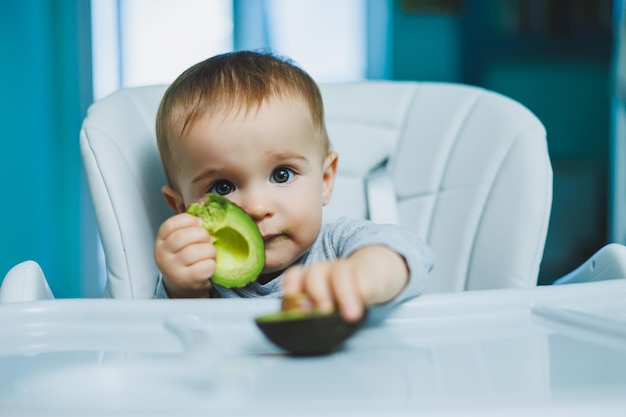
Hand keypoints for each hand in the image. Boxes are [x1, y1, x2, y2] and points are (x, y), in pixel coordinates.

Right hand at [154, 213, 216, 297]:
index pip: (170, 225)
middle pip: (183, 237)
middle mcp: (163, 255)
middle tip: (208, 239)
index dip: (187, 220)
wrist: (183, 284)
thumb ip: (187, 229)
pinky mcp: (186, 280)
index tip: (199, 222)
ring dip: (209, 250)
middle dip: (201, 235)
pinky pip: (205, 266)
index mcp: (161, 241)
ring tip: (210, 252)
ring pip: (195, 252)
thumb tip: (206, 213)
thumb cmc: (185, 259)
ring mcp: (173, 269)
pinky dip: (212, 263)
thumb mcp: (180, 243)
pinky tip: (209, 264)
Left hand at [281, 246, 408, 321]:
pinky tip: (365, 305)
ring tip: (350, 315)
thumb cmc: (338, 298)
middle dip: (318, 293)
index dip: (291, 285)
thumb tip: (300, 325)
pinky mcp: (367, 275)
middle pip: (315, 274)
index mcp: (308, 278)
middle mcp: (324, 270)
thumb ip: (308, 315)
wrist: (372, 276)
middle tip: (323, 312)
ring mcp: (345, 269)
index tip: (291, 298)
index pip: (295, 275)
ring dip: (345, 295)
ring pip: (341, 275)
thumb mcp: (321, 308)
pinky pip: (364, 281)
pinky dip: (364, 293)